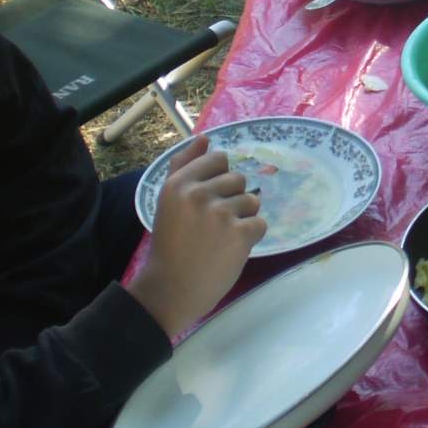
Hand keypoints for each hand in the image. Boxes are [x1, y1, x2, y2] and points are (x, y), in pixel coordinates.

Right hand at [126, 136, 267, 338]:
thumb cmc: (170, 245)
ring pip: (252, 201)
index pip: (218, 159)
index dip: (219, 179)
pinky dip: (251, 237)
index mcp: (178, 183)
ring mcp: (220, 213)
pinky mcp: (240, 234)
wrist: (170, 289)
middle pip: (238, 179)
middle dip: (231, 200)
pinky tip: (231, 249)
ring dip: (243, 218)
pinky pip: (260, 223)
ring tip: (222, 238)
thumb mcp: (168, 201)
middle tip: (212, 226)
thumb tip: (203, 138)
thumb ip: (183, 166)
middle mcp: (199, 193)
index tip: (209, 200)